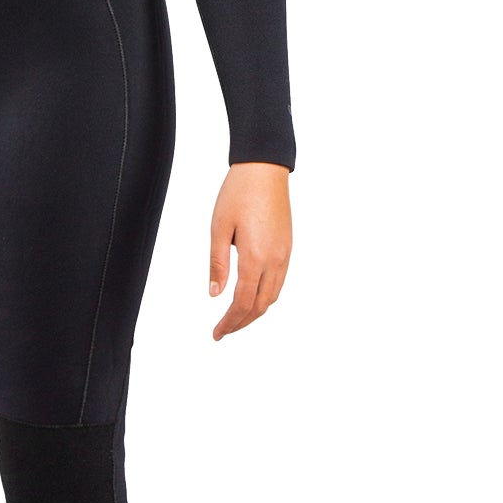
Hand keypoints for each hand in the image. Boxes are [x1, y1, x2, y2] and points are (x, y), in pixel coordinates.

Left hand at [207, 162, 291, 338]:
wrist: (265, 169)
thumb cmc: (238, 194)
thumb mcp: (219, 228)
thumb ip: (218, 263)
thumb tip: (215, 294)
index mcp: (255, 257)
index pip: (242, 303)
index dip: (229, 323)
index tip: (216, 333)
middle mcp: (275, 260)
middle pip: (260, 306)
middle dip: (241, 323)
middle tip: (222, 331)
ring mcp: (284, 255)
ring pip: (272, 296)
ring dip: (254, 312)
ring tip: (235, 319)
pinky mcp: (287, 247)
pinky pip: (278, 282)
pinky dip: (264, 297)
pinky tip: (251, 296)